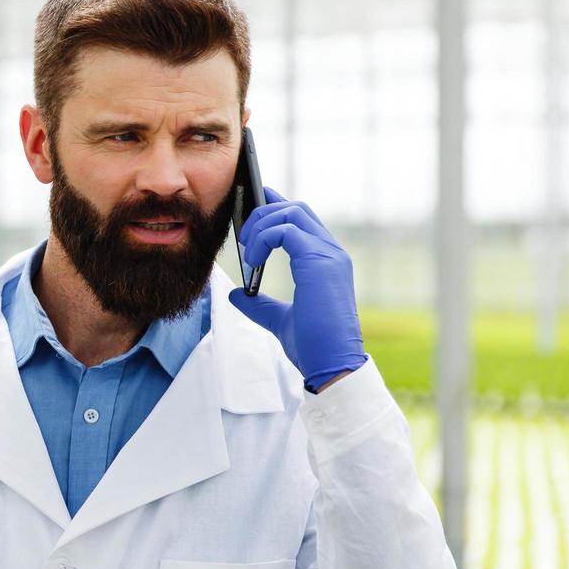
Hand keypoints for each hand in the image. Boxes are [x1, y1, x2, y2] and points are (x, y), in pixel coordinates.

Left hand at [228, 187, 367, 391]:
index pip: (302, 219)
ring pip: (290, 213)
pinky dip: (263, 239)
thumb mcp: (279, 320)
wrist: (331, 364)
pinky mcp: (320, 261)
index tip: (251, 204)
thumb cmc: (313, 346)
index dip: (276, 205)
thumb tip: (236, 293)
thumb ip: (259, 304)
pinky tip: (253, 260)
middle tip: (243, 240)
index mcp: (326, 261)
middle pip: (295, 208)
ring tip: (248, 253)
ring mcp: (329, 254)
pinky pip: (286, 230)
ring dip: (260, 226)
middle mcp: (331, 252)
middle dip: (263, 214)